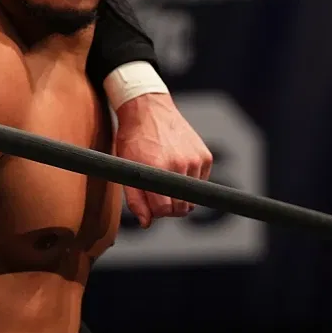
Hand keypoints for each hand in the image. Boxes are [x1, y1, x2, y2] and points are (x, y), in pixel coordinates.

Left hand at [114, 94, 212, 228]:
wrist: (148, 108)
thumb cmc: (133, 138)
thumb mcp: (126, 167)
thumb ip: (135, 198)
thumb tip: (146, 223)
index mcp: (157, 170)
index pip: (165, 210)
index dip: (156, 211)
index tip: (151, 203)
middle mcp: (179, 165)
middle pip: (182, 208)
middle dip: (169, 206)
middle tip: (158, 192)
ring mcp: (195, 160)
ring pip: (193, 196)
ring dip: (180, 193)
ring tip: (166, 175)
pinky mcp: (205, 156)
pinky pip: (201, 181)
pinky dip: (191, 180)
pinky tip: (177, 165)